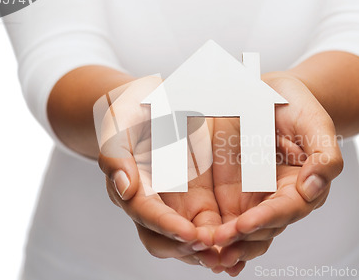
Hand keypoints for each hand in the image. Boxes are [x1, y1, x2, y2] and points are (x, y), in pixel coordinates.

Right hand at [96, 76, 221, 267]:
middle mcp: (153, 202)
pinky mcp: (199, 199)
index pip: (145, 213)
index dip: (166, 225)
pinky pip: (210, 226)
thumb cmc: (135, 109)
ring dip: (206, 251)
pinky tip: (241, 244)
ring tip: (229, 256)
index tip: (189, 234)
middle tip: (212, 249)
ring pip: (188, 240)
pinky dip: (222, 239)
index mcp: (132, 186)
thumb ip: (117, 153)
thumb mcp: (121, 121)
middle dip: (186, 248)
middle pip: (163, 239)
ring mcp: (177, 204)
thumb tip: (126, 188)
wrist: (157, 101)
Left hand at [210, 71, 343, 275]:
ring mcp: (253, 198)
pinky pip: (221, 216)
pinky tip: (195, 241)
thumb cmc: (296, 107)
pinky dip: (210, 231)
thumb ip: (324, 155)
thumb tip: (314, 188)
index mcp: (302, 186)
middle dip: (240, 240)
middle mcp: (277, 198)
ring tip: (205, 252)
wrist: (270, 94)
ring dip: (224, 244)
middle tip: (218, 245)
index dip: (266, 219)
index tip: (244, 225)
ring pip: (241, 231)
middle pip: (262, 229)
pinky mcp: (230, 193)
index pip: (286, 209)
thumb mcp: (314, 122)